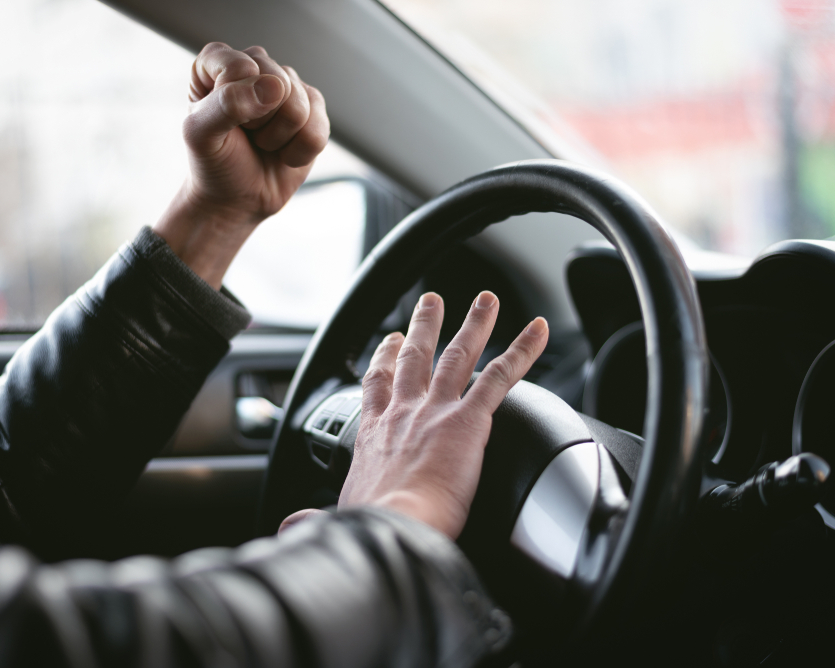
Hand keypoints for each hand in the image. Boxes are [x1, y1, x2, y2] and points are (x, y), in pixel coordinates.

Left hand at [155, 43, 329, 288]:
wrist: (237, 198)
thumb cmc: (214, 162)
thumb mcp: (201, 135)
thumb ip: (227, 104)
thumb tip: (274, 86)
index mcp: (218, 62)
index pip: (239, 66)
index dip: (235, 102)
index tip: (224, 121)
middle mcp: (256, 65)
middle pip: (278, 82)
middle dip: (261, 122)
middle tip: (246, 135)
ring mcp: (288, 86)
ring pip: (301, 107)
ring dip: (279, 138)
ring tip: (263, 144)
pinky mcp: (313, 110)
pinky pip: (319, 129)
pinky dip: (299, 152)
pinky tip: (284, 153)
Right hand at [338, 291, 548, 538]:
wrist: (392, 525)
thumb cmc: (368, 526)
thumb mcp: (339, 516)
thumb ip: (318, 517)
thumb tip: (295, 527)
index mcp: (374, 434)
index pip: (376, 386)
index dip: (383, 360)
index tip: (388, 342)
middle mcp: (403, 413)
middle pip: (415, 358)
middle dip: (425, 327)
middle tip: (432, 302)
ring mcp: (436, 411)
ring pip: (458, 355)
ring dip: (474, 324)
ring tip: (486, 300)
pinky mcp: (469, 420)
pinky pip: (500, 376)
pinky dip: (522, 350)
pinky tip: (539, 331)